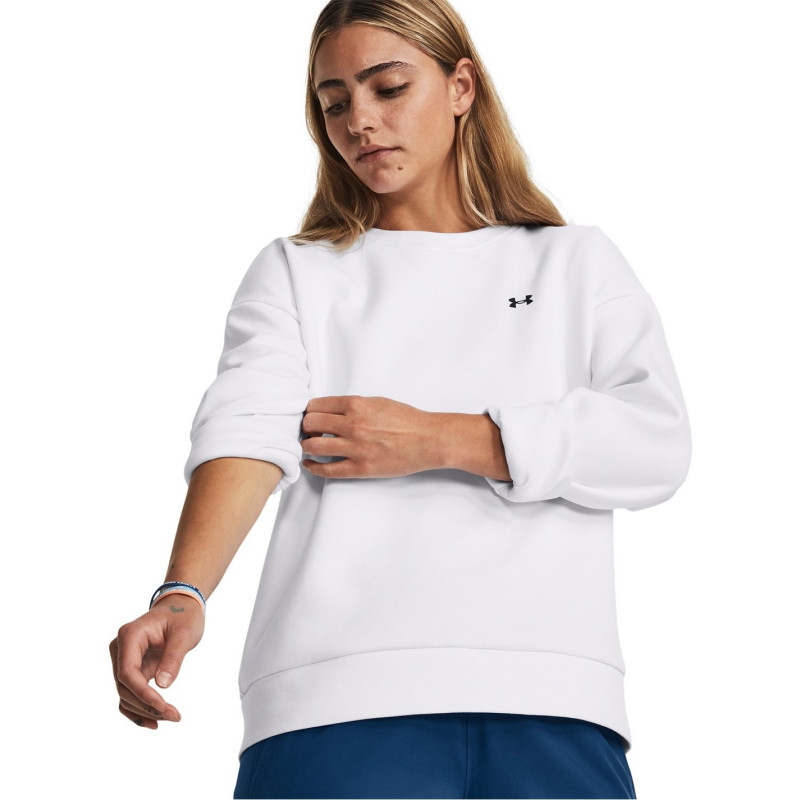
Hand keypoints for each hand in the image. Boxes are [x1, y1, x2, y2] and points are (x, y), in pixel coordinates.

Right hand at [109, 597, 204, 728]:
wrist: (181, 607)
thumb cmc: (183, 616)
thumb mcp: (184, 633)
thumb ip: (173, 658)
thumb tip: (162, 686)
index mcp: (130, 636)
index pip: (127, 672)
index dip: (142, 694)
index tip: (163, 707)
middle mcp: (121, 648)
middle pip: (125, 687)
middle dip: (147, 706)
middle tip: (175, 716)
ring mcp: (123, 659)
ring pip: (125, 694)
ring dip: (144, 711)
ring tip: (171, 717)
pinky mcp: (131, 669)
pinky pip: (129, 693)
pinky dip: (138, 709)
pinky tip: (154, 722)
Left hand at [300, 395, 440, 478]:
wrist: (428, 439)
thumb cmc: (407, 420)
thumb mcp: (378, 402)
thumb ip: (353, 406)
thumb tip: (331, 411)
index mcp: (356, 405)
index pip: (316, 405)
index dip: (308, 410)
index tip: (308, 415)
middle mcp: (352, 424)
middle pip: (310, 423)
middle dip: (305, 427)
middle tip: (306, 430)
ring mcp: (355, 447)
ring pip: (314, 445)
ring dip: (306, 445)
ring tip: (307, 446)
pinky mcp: (361, 468)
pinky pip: (328, 469)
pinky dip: (313, 467)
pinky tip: (310, 464)